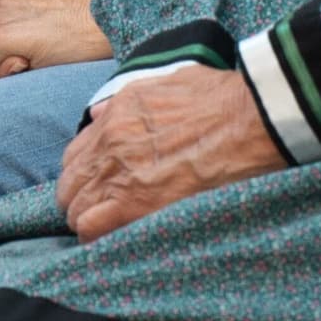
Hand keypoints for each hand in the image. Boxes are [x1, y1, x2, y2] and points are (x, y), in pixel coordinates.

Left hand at [53, 65, 281, 240]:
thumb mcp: (171, 81)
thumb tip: (101, 111)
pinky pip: (90, 227)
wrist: (251, 121)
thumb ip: (131, 99)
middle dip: (81, 198)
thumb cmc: (224, 100)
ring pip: (75, 208)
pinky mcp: (134, 204)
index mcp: (117, 114)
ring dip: (89, 219)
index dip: (86, 173)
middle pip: (70, 183)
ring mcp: (119, 174)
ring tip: (112, 229)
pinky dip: (96, 236)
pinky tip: (115, 239)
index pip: (76, 153)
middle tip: (104, 211)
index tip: (101, 184)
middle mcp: (110, 143)